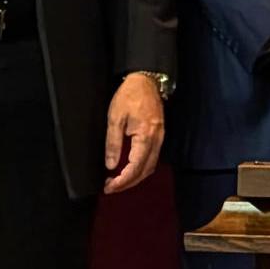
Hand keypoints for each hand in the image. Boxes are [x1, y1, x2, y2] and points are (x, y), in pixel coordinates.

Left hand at [103, 73, 165, 194]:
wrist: (146, 81)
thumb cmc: (129, 96)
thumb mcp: (115, 118)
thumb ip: (113, 143)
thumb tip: (110, 165)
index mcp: (146, 135)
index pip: (135, 166)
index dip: (123, 180)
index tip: (109, 187)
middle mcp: (157, 139)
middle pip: (146, 170)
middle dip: (129, 183)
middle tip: (111, 187)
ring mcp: (160, 138)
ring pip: (150, 166)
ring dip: (135, 177)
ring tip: (118, 181)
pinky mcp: (159, 135)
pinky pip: (152, 157)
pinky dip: (140, 167)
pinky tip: (129, 168)